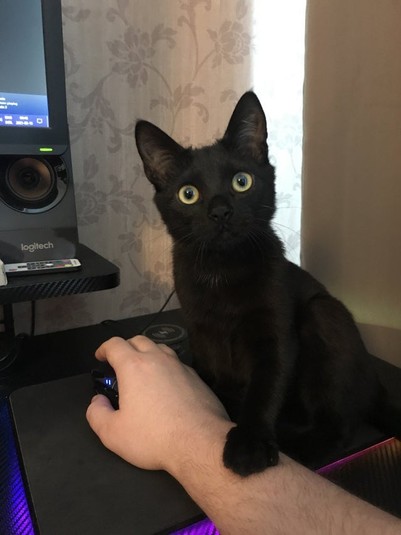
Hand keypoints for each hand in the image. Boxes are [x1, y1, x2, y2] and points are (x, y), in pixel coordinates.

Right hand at [86, 335, 230, 472]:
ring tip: (143, 369)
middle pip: (138, 340)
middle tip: (119, 363)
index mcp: (134, 366)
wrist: (199, 442)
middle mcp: (158, 359)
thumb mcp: (112, 433)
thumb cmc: (153, 437)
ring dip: (147, 353)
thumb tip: (97, 401)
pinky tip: (166, 384)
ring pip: (160, 348)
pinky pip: (176, 363)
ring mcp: (180, 366)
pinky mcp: (196, 377)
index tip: (100, 357)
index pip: (115, 344)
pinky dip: (166, 367)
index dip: (104, 348)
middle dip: (125, 347)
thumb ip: (97, 414)